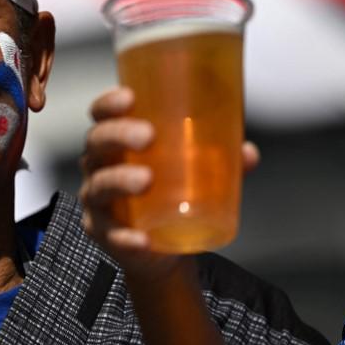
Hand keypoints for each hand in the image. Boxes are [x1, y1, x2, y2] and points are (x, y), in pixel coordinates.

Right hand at [79, 86, 258, 281]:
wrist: (159, 247)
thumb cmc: (169, 193)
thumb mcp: (194, 170)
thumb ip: (219, 160)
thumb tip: (247, 153)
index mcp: (115, 143)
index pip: (101, 115)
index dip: (109, 103)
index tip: (130, 97)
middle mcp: (99, 167)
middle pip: (97, 144)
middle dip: (118, 135)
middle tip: (148, 136)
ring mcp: (98, 202)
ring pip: (100, 186)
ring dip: (119, 180)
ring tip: (146, 180)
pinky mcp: (105, 235)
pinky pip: (111, 235)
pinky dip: (125, 238)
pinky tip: (142, 240)